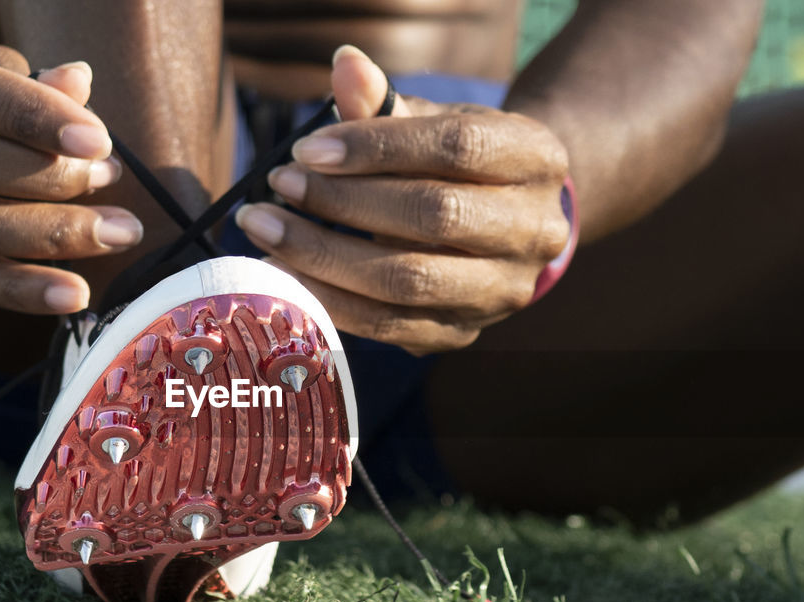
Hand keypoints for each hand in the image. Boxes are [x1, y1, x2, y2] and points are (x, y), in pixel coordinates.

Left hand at [236, 47, 570, 353]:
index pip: (457, 148)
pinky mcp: (463, 334)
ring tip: (266, 230)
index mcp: (536, 160)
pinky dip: (330, 300)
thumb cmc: (461, 164)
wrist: (505, 226)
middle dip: (343, 201)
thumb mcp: (434, 123)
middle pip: (433, 216)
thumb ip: (386, 103)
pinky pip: (389, 326)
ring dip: (324, 256)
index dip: (378, 147)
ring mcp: (502, 291)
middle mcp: (532, 232)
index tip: (308, 148)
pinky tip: (286, 273)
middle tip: (279, 185)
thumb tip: (345, 66)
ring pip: (408, 281)